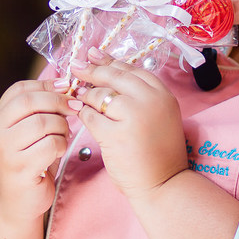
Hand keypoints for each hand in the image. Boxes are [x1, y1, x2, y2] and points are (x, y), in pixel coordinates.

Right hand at [0, 77, 78, 222]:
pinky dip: (62, 146)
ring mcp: (6, 150)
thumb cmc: (30, 159)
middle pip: (31, 102)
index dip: (47, 85)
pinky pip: (50, 145)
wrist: (17, 200)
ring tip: (63, 136)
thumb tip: (67, 83)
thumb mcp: (31, 129)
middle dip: (58, 102)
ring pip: (43, 123)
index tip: (67, 88)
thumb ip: (42, 108)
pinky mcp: (20, 168)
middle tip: (75, 107)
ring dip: (62, 127)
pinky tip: (58, 153)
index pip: (20, 89)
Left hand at [72, 48, 189, 198]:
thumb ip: (139, 95)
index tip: (93, 55)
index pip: (131, 70)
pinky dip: (83, 115)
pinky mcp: (115, 135)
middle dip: (92, 70)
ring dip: (85, 95)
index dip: (109, 62)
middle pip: (114, 77)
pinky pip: (90, 116)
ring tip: (78, 97)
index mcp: (163, 94)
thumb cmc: (157, 151)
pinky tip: (81, 116)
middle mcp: (150, 101)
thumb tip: (107, 69)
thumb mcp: (158, 116)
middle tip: (75, 66)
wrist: (163, 184)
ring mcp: (133, 117)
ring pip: (99, 95)